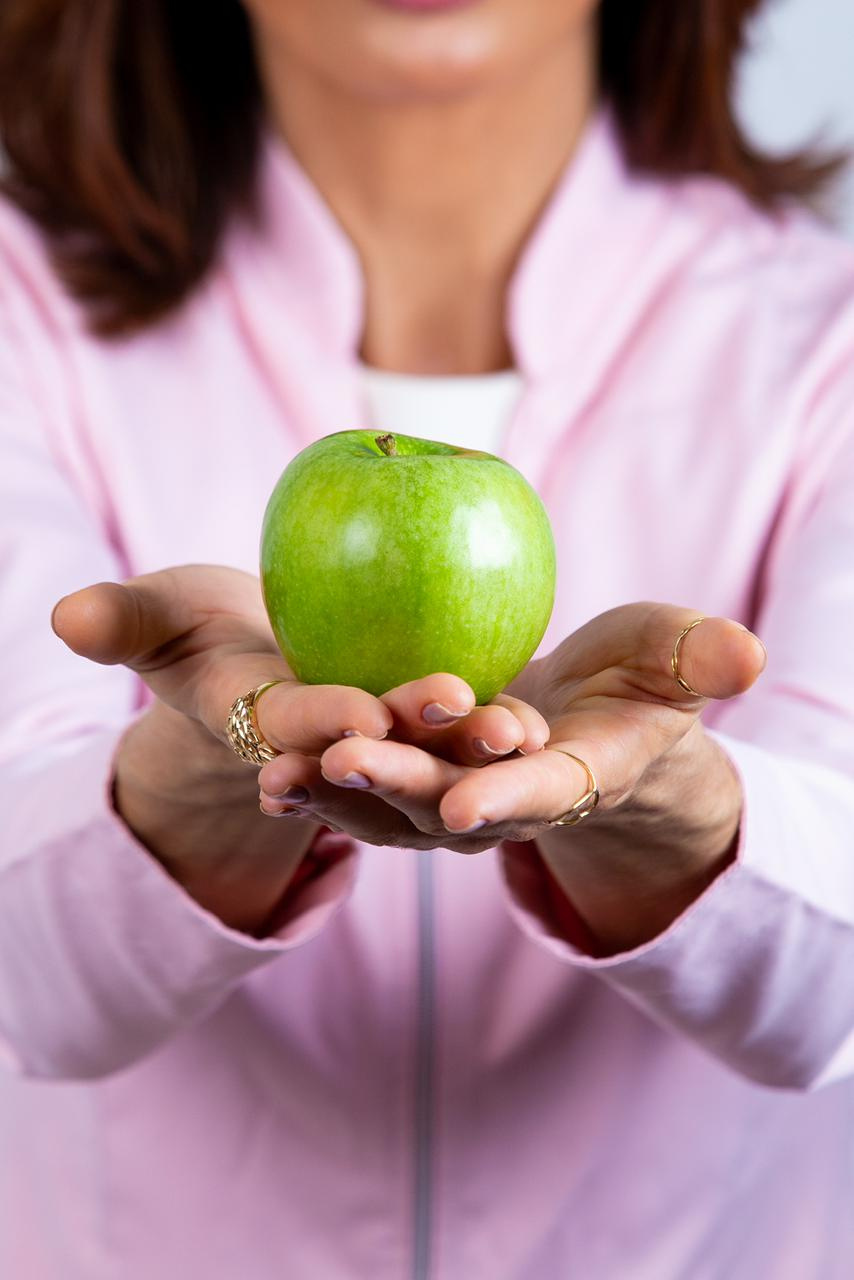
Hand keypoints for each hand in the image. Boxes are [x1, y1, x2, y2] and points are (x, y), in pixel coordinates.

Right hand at [52, 565, 539, 922]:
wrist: (258, 658)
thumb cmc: (202, 632)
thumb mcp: (160, 619)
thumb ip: (123, 620)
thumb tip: (64, 615)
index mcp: (261, 729)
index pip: (289, 727)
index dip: (318, 720)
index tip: (354, 712)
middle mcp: (327, 752)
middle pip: (369, 754)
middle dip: (407, 743)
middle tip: (454, 707)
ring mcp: (379, 752)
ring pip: (428, 756)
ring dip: (470, 746)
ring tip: (515, 726)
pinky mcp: (422, 734)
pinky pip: (463, 732)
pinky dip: (495, 725)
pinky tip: (538, 713)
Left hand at [258, 604, 763, 888]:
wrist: (589, 721)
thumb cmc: (637, 683)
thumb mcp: (673, 662)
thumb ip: (699, 660)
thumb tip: (749, 654)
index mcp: (573, 777)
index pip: (542, 793)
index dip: (508, 796)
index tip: (469, 801)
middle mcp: (504, 802)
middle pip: (447, 804)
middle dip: (398, 786)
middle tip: (342, 759)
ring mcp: (451, 797)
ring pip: (389, 808)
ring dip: (336, 794)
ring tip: (278, 775)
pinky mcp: (411, 778)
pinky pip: (359, 786)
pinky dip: (316, 781)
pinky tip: (267, 765)